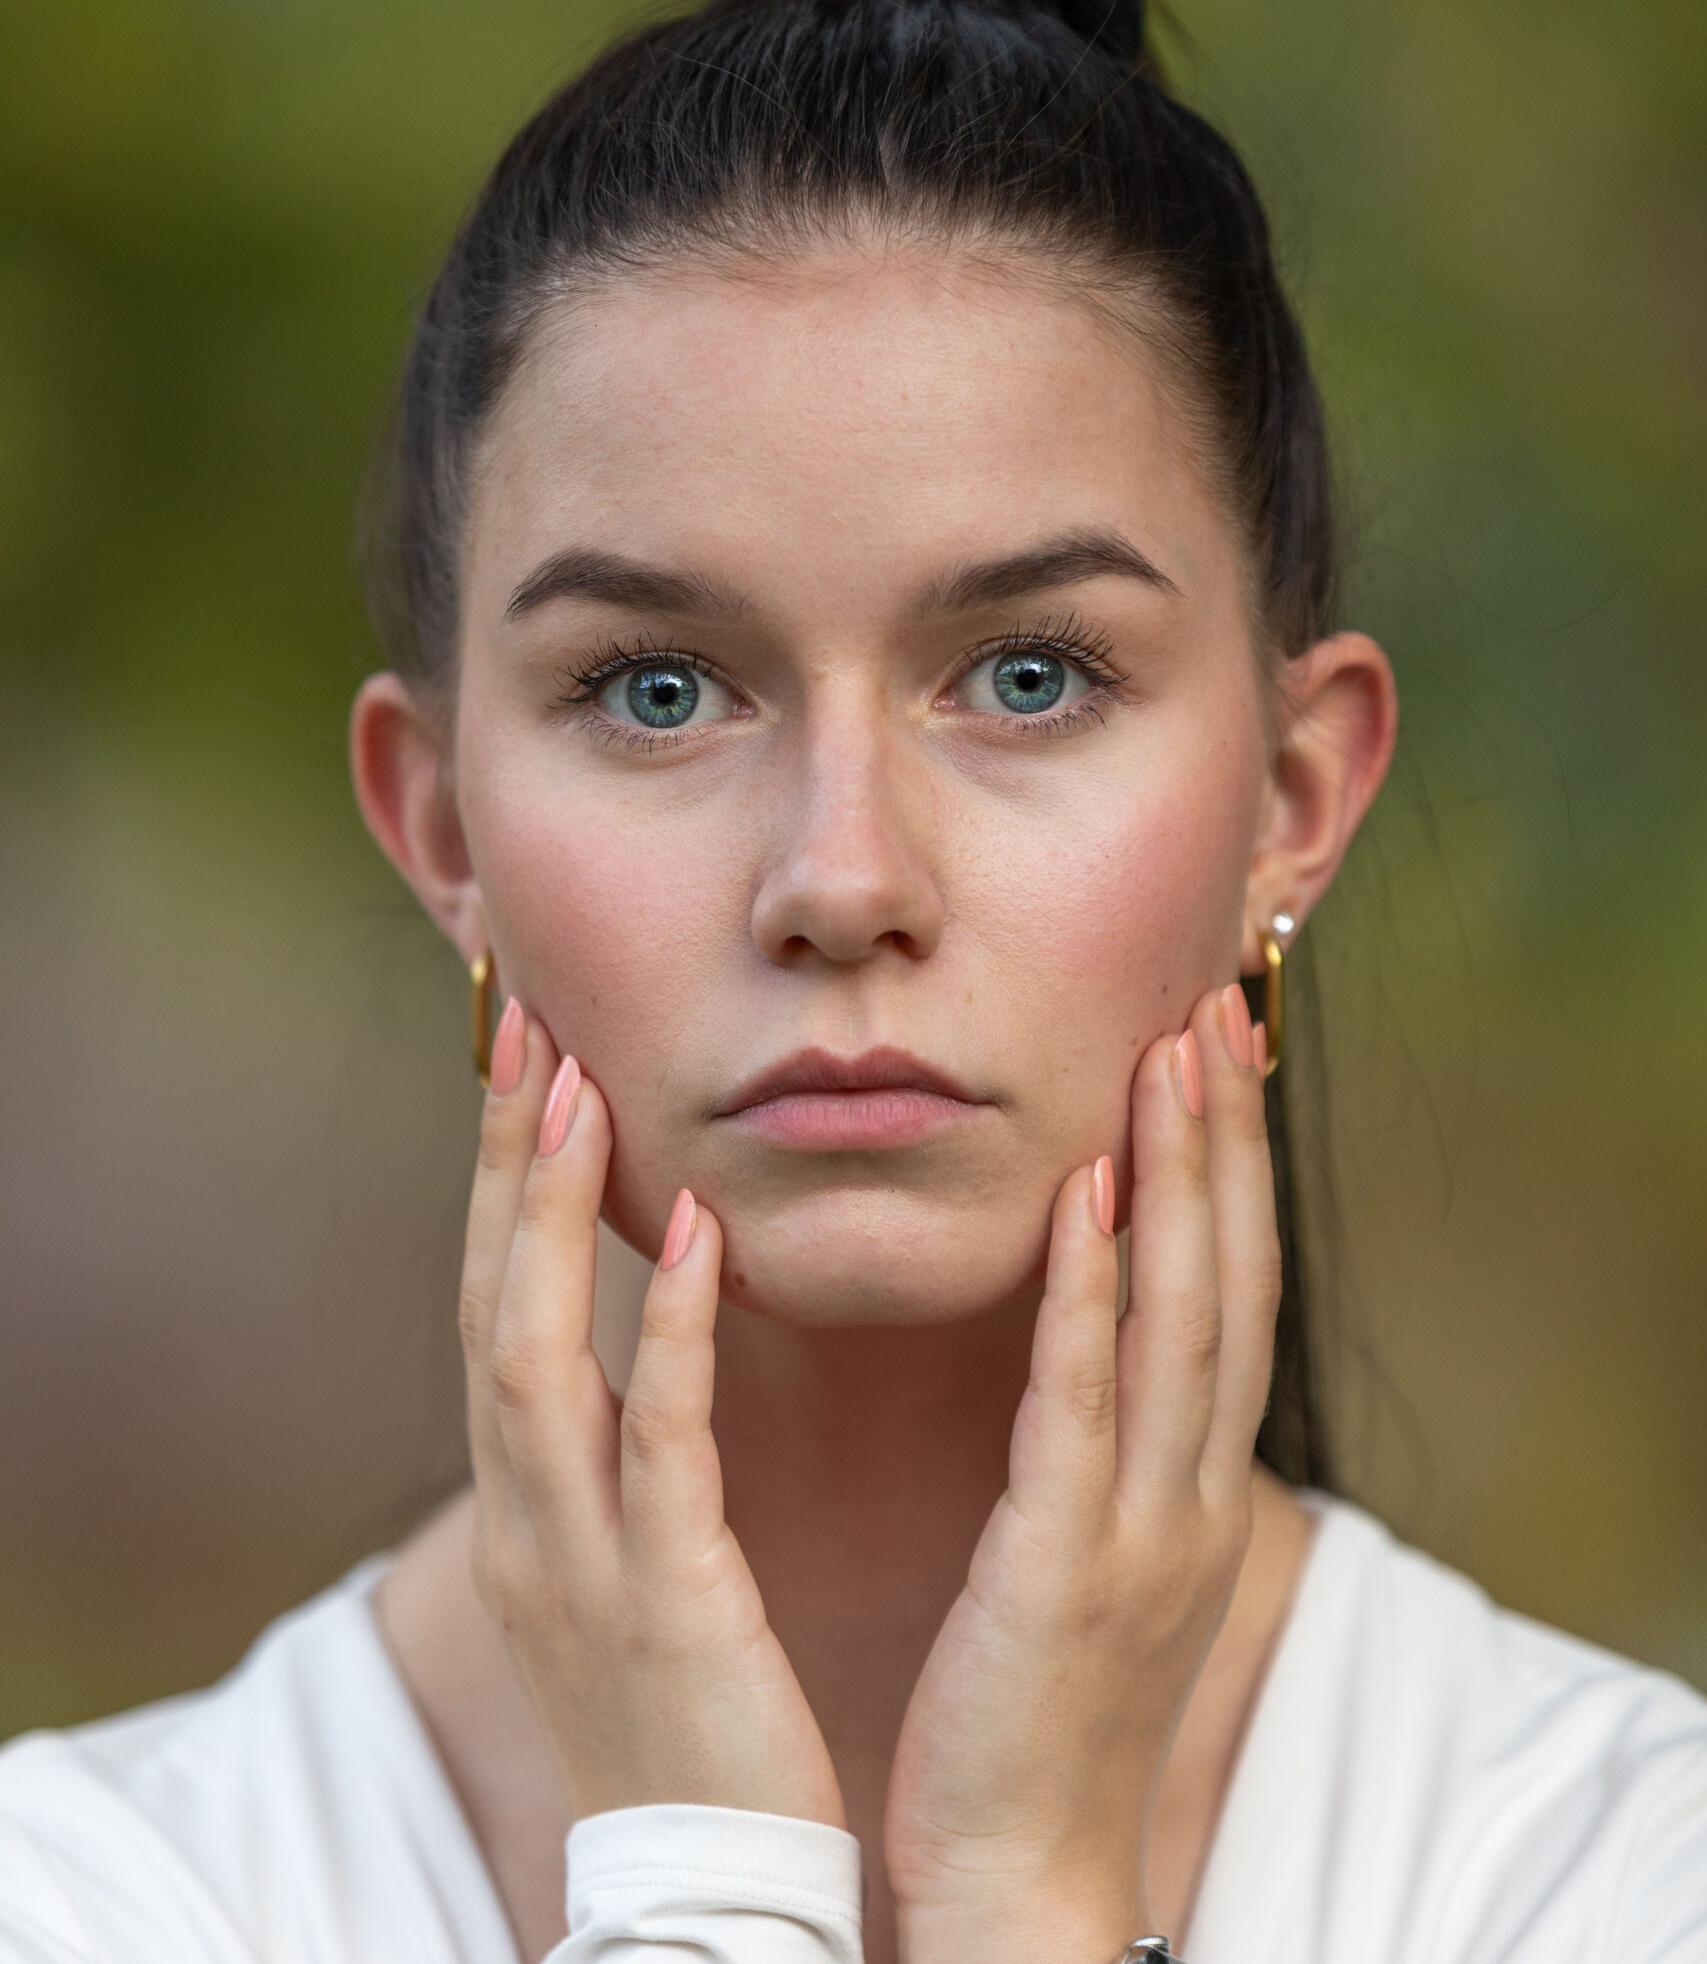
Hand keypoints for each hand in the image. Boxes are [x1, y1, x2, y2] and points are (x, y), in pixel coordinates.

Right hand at [459, 1009, 844, 1824]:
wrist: (711, 1900)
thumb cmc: (691, 1719)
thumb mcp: (630, 1570)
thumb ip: (626, 1454)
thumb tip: (646, 1342)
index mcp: (529, 1508)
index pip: (497, 1310)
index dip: (503, 1186)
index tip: (530, 1063)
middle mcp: (527, 1520)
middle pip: (491, 1304)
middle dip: (502, 1164)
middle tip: (525, 1027)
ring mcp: (581, 1562)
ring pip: (538, 1357)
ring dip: (551, 1216)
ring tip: (576, 1089)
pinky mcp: (666, 1602)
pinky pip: (661, 1445)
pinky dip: (672, 1334)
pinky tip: (700, 1239)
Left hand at [883, 983, 1279, 1963]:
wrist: (1023, 1868)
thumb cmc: (1042, 1703)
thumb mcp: (1101, 1555)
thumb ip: (1108, 1445)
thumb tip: (1100, 1337)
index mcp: (1199, 1488)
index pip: (1231, 1294)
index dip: (1233, 1169)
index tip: (1218, 1054)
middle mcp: (1195, 1493)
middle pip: (1229, 1281)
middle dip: (1224, 1141)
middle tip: (1212, 1010)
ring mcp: (1145, 1527)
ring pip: (1180, 1320)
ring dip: (1178, 1178)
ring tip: (1167, 1055)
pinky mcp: (1068, 1561)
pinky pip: (1084, 1403)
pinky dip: (1092, 1292)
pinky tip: (1087, 1197)